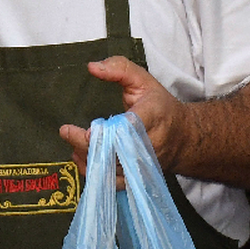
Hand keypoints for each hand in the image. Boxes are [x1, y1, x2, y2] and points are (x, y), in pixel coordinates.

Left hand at [59, 56, 189, 184]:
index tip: (87, 130)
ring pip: (110, 169)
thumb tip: (91, 67)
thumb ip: (118, 68)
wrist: (183, 137)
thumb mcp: (143, 80)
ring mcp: (143, 164)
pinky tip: (80, 157)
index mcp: (153, 116)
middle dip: (87, 145)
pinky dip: (92, 171)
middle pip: (115, 151)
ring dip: (86, 157)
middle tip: (66, 131)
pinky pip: (111, 181)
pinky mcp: (137, 177)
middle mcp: (150, 144)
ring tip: (71, 141)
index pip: (131, 127)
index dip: (108, 133)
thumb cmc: (160, 106)